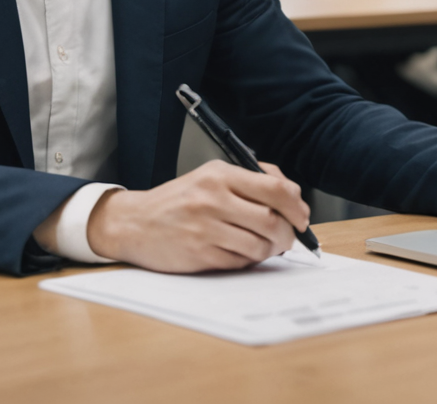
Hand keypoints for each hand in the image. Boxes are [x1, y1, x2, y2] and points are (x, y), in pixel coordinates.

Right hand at [82, 160, 310, 272]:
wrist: (134, 223)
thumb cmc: (179, 200)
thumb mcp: (212, 175)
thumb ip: (252, 179)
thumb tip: (292, 194)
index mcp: (220, 175)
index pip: (276, 189)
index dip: (298, 206)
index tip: (302, 217)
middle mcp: (213, 199)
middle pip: (272, 220)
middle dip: (288, 234)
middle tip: (288, 237)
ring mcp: (205, 229)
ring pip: (260, 245)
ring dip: (271, 250)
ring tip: (266, 246)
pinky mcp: (199, 255)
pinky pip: (240, 262)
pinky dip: (249, 260)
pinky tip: (241, 253)